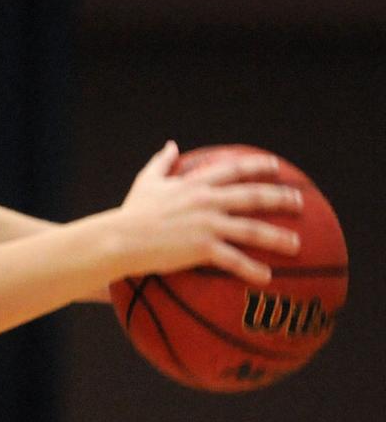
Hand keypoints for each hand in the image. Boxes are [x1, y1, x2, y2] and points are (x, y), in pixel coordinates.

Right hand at [116, 141, 302, 284]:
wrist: (122, 237)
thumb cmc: (132, 211)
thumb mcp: (147, 181)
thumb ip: (162, 162)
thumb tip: (171, 144)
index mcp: (195, 184)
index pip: (233, 169)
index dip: (256, 165)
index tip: (275, 165)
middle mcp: (206, 201)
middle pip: (252, 197)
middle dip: (280, 197)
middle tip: (300, 201)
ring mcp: (207, 224)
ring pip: (251, 229)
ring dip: (277, 237)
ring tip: (296, 244)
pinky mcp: (202, 248)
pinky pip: (234, 260)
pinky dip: (252, 269)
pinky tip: (266, 277)